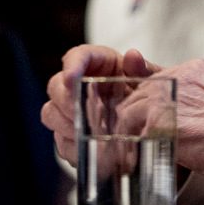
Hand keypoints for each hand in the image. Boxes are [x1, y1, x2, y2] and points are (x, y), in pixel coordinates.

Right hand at [41, 44, 155, 163]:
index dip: (71, 66)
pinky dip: (72, 147)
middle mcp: (80, 84)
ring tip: (88, 132)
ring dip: (66, 125)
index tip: (71, 79)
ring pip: (50, 114)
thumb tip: (133, 56)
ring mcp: (72, 110)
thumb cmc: (149, 96)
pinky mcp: (72, 135)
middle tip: (82, 113)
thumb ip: (143, 69)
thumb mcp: (153, 80)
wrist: (153, 123)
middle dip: (66, 101)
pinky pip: (60, 142)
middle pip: (56, 86)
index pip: (77, 56)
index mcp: (100, 64)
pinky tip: (90, 149)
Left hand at [124, 58, 203, 182]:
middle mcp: (177, 78)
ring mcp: (167, 98)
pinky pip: (131, 136)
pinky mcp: (161, 122)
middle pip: (134, 95)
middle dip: (129, 121)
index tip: (136, 117)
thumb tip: (172, 116)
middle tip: (131, 143)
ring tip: (132, 157)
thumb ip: (191, 101)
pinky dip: (131, 152)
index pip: (150, 78)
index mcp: (192, 71)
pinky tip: (137, 164)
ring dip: (126, 136)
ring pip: (127, 114)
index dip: (140, 100)